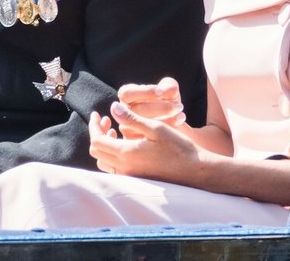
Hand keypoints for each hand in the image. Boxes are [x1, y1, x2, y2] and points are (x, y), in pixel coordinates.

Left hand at [88, 104, 204, 183]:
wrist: (195, 171)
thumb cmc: (178, 147)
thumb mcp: (156, 128)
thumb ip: (132, 119)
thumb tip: (112, 109)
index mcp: (126, 154)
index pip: (97, 141)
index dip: (94, 126)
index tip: (97, 114)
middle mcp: (124, 169)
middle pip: (97, 152)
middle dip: (98, 134)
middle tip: (107, 120)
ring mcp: (130, 177)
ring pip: (104, 162)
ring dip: (105, 146)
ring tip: (115, 131)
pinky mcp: (137, 180)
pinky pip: (114, 169)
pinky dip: (113, 155)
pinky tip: (126, 144)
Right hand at [116, 76, 185, 135]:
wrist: (174, 125)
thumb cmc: (168, 103)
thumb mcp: (170, 92)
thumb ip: (169, 87)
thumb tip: (170, 90)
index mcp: (126, 96)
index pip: (127, 93)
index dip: (144, 92)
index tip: (162, 92)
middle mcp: (123, 113)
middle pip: (135, 110)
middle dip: (159, 108)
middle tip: (178, 106)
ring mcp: (127, 129)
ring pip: (140, 126)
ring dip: (164, 120)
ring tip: (181, 114)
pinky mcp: (136, 143)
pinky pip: (147, 139)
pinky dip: (166, 131)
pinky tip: (179, 123)